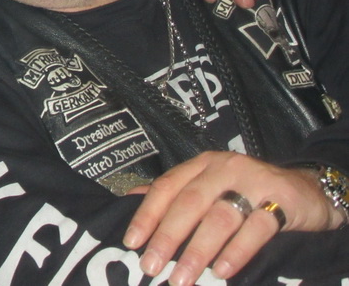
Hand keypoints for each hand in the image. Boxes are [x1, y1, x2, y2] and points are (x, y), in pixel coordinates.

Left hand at [122, 151, 344, 285]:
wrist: (308, 189)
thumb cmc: (250, 191)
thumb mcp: (212, 184)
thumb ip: (175, 192)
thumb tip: (130, 199)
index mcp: (202, 165)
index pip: (167, 187)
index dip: (147, 214)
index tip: (131, 242)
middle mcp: (224, 169)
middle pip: (188, 203)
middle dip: (167, 237)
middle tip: (151, 266)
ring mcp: (254, 182)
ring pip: (219, 218)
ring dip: (197, 251)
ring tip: (182, 278)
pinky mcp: (281, 201)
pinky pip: (255, 228)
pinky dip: (236, 251)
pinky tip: (221, 271)